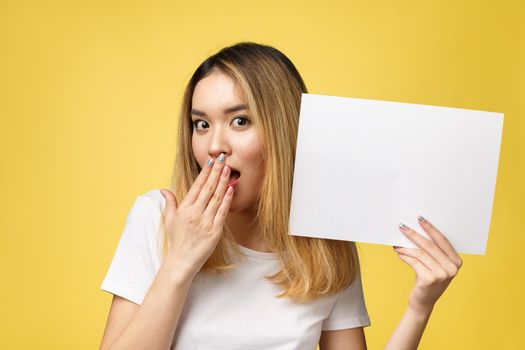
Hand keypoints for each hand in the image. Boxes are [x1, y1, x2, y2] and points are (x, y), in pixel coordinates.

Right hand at [159, 153, 233, 277]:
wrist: (181, 262)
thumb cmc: (176, 240)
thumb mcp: (170, 220)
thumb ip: (170, 203)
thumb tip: (164, 189)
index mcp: (184, 209)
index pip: (196, 186)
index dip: (205, 173)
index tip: (211, 161)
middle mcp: (195, 213)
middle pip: (208, 188)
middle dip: (216, 172)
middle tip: (223, 158)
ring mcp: (205, 222)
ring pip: (216, 198)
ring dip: (223, 182)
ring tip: (229, 169)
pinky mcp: (214, 231)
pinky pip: (222, 212)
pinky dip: (227, 200)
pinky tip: (231, 188)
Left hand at [393, 216, 462, 315]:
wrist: (423, 301)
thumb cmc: (427, 278)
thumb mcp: (434, 264)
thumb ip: (431, 251)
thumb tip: (414, 230)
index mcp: (456, 262)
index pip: (443, 241)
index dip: (430, 228)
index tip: (419, 219)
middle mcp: (452, 268)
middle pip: (430, 245)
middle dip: (414, 234)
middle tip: (402, 226)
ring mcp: (442, 275)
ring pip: (420, 253)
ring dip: (406, 246)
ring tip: (397, 243)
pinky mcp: (429, 279)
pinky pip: (414, 262)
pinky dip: (405, 256)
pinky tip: (399, 253)